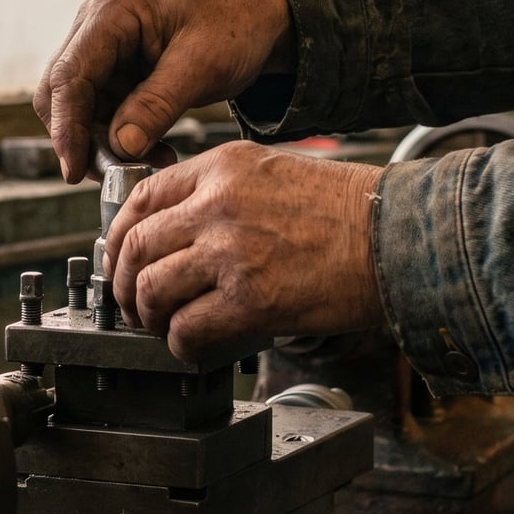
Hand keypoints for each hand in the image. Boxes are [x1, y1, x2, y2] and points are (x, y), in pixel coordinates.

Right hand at [35, 0, 294, 182]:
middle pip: (63, 94)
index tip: (74, 170)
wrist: (260, 14)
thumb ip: (156, 105)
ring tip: (153, 161)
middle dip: (83, 140)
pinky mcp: (116, 70)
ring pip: (80, 110)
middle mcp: (96, 26)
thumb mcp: (202, 66)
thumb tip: (119, 146)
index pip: (68, 76)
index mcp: (112, 12)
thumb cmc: (235, 24)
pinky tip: (154, 151)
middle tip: (116, 175)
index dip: (66, 128)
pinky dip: (121, 138)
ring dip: (106, 144)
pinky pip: (103, 113)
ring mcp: (104, 48)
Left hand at [103, 142, 385, 361]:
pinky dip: (181, 345)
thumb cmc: (347, 210)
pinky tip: (194, 346)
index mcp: (222, 167)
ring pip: (152, 289)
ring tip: (163, 327)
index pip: (142, 198)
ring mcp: (231, 251)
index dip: (118, 236)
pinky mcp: (250, 299)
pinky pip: (188, 329)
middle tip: (132, 303)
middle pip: (137, 246)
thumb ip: (221, 191)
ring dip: (150, 317)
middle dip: (124, 283)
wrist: (395, 238)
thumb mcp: (272, 171)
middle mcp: (218, 204)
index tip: (120, 258)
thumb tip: (179, 230)